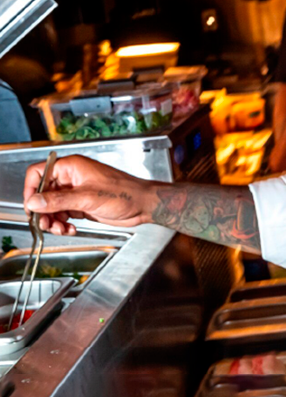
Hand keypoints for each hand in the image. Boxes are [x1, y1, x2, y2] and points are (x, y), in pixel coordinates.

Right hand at [23, 155, 156, 235]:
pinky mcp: (81, 204)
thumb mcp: (88, 198)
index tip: (31, 206)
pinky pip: (62, 214)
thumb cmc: (125, 194)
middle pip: (43, 193)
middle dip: (42, 211)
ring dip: (52, 220)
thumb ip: (59, 201)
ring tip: (60, 229)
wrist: (144, 205)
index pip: (39, 173)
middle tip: (45, 224)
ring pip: (51, 206)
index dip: (31, 189)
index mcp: (72, 167)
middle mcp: (71, 178)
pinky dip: (62, 223)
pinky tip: (70, 229)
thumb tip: (34, 202)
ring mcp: (76, 192)